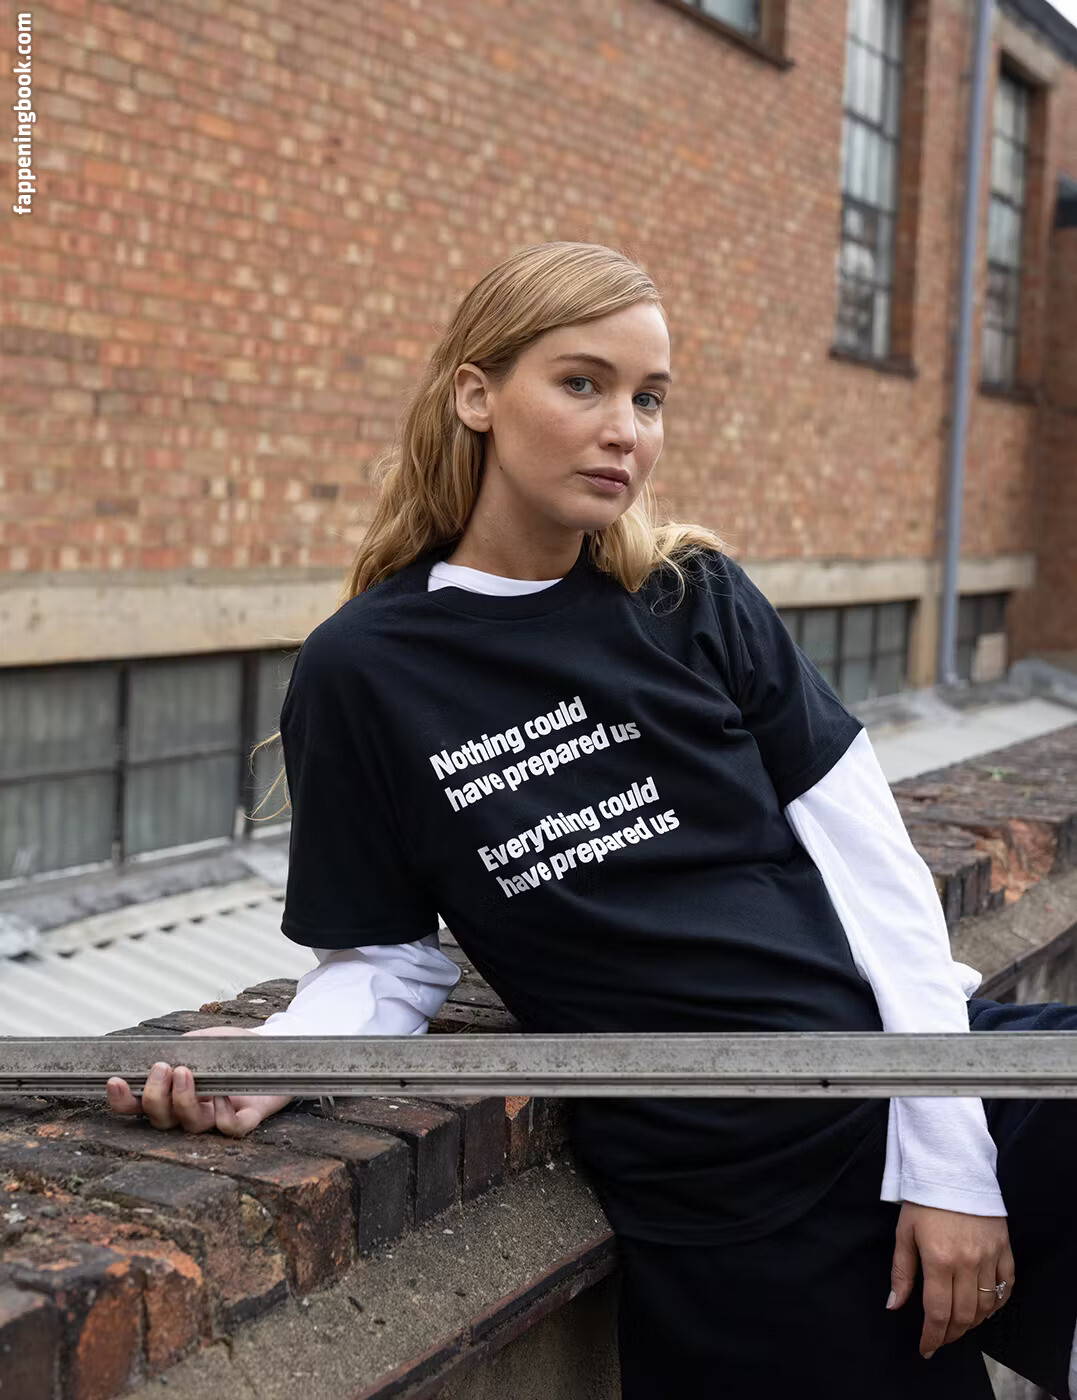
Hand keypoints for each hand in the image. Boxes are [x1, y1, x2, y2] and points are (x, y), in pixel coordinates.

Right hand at [105, 1026, 293, 1137]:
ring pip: (191, 1125)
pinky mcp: (247, 1118)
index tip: (114, 1081)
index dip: (123, 1101)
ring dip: (183, 1100)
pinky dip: (223, 1116)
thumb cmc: (233, 1046)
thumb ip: (179, 1047)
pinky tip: (221, 1096)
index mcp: (174, 1093)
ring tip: (185, 1071)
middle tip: (161, 1068)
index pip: (139, 1107)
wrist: (274, 1047)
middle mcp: (191, 1111)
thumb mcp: (202, 1040)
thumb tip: (157, 1052)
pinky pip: (230, 1128)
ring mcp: (217, 1116)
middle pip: (161, 1120)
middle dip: (155, 1096)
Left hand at [888, 1202, 1013, 1358]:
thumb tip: (894, 1305)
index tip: (926, 1347)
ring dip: (972, 1322)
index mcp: (939, 1259)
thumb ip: (901, 1272)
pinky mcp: (1004, 1249)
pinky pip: (1007, 1287)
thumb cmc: (924, 1199)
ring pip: (986, 1306)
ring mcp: (990, 1257)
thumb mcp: (904, 1233)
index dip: (932, 1336)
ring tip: (958, 1326)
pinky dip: (997, 1303)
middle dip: (951, 1334)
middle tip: (940, 1339)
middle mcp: (968, 1263)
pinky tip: (985, 1308)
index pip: (938, 1312)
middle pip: (964, 1315)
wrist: (954, 1168)